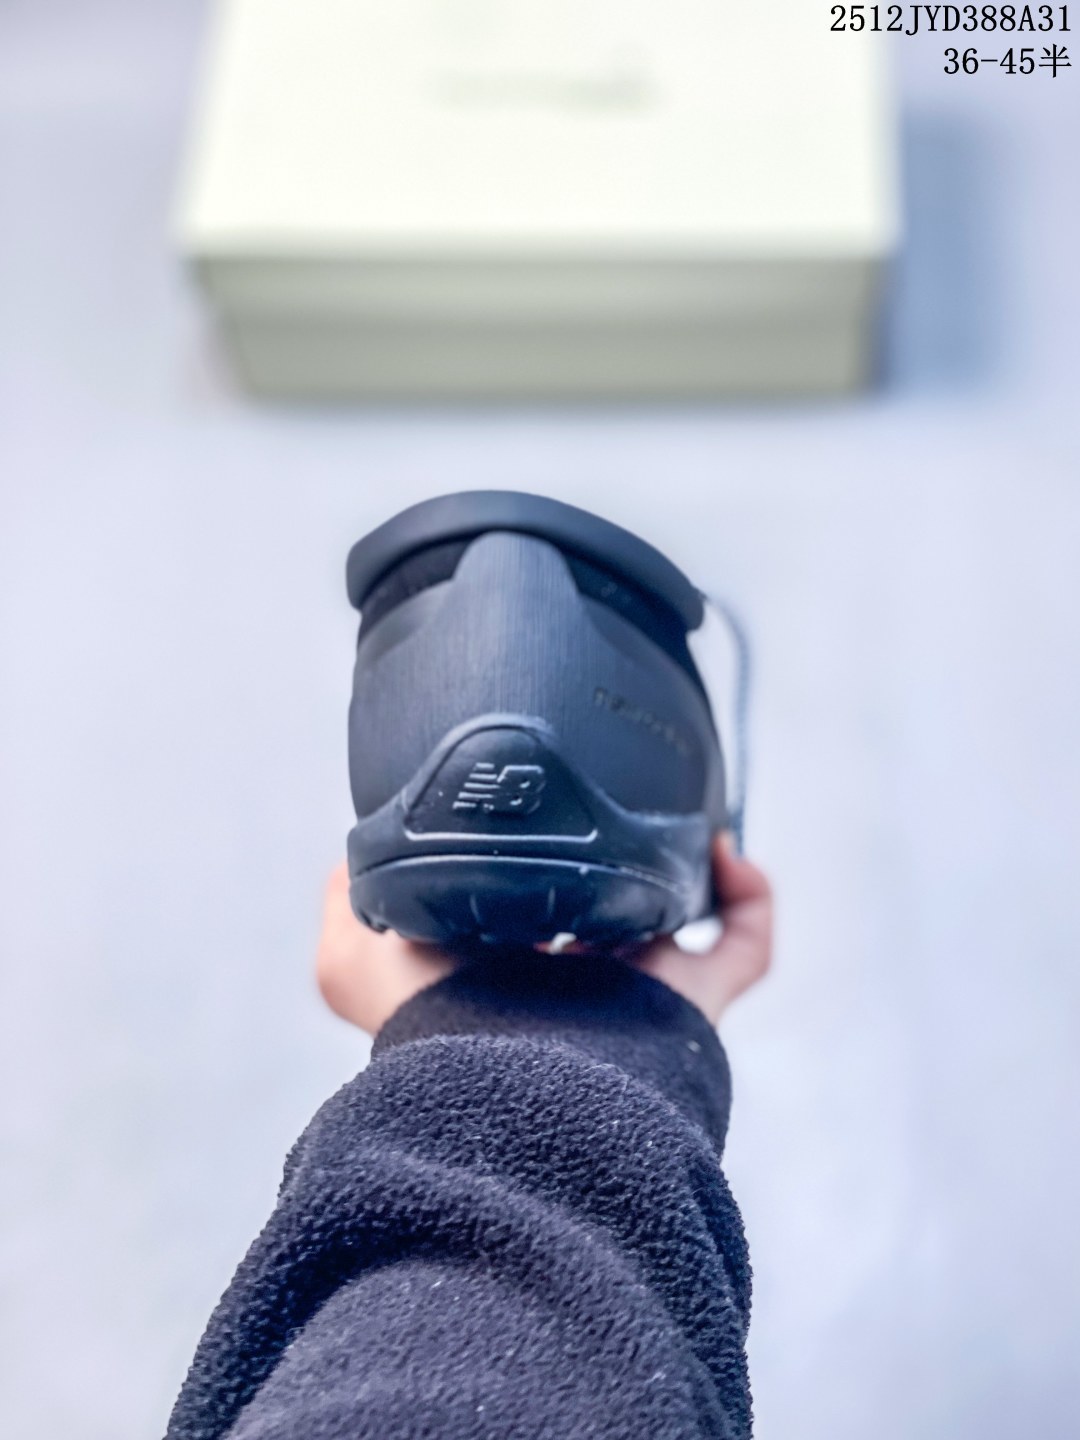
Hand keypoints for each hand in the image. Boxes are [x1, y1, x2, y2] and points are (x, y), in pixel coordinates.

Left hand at [315, 837, 772, 1034]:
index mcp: (504, 975)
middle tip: (621, 812)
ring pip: (680, 929)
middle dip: (617, 867)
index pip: (529, 916)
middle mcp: (574, 989)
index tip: (542, 819)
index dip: (537, 867)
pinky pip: (744, 947)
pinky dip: (749, 898)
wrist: (505, 1075)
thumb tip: (358, 859)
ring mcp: (639, 998)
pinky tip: (723, 850)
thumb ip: (347, 901)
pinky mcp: (694, 1002)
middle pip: (611, 919)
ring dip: (685, 871)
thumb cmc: (430, 1020)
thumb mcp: (350, 959)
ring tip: (676, 819)